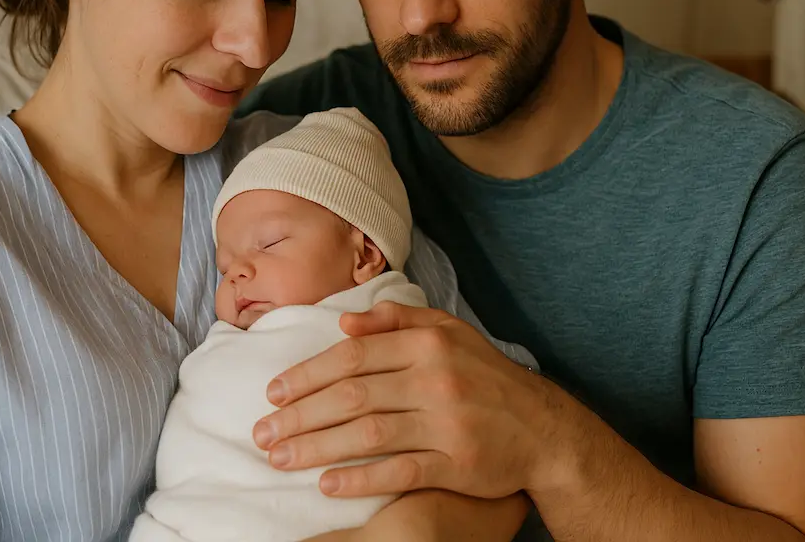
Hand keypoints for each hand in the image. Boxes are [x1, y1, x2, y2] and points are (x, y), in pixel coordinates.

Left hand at [252, 301, 569, 498]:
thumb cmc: (484, 376)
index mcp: (428, 343)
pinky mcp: (457, 464)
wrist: (542, 428)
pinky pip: (399, 472)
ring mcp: (447, 423)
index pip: (353, 356)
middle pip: (352, 395)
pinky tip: (327, 485)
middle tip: (263, 432)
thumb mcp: (449, 332)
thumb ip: (397, 320)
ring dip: (316, 447)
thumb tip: (343, 322)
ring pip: (368, 434)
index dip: (308, 374)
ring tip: (280, 458)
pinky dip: (360, 479)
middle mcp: (436, 379)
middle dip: (300, 414)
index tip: (273, 392)